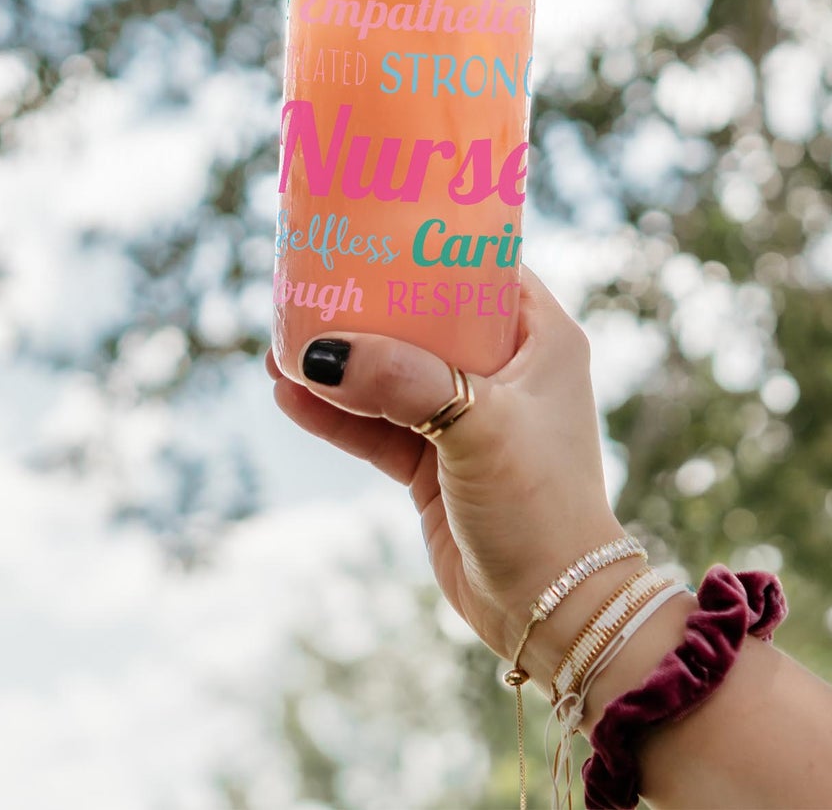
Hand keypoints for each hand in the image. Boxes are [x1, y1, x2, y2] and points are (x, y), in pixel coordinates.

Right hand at [268, 265, 630, 677]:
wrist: (552, 610)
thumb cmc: (540, 504)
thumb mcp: (479, 428)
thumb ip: (404, 382)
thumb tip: (321, 353)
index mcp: (538, 334)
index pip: (477, 264)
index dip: (425, 241)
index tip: (370, 222)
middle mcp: (504, 365)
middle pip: (422, 314)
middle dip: (365, 302)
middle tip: (308, 281)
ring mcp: (467, 414)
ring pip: (390, 370)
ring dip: (340, 361)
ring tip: (280, 345)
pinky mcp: (435, 460)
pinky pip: (376, 423)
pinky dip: (335, 412)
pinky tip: (288, 396)